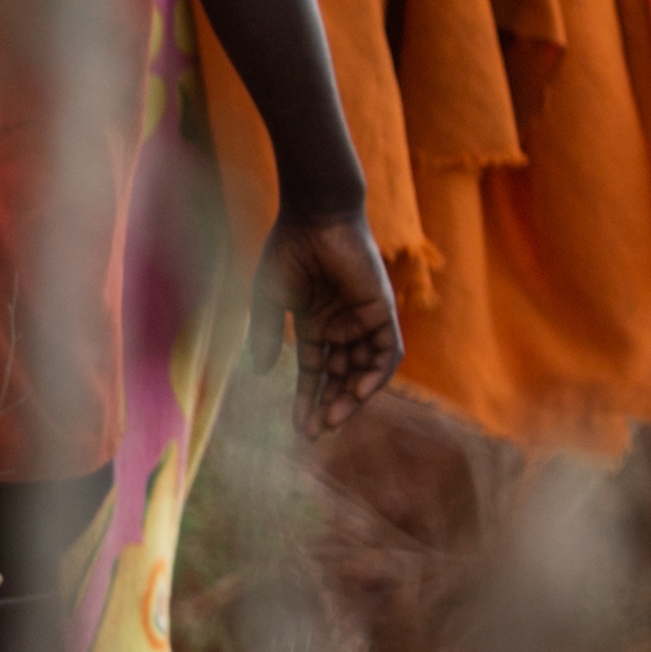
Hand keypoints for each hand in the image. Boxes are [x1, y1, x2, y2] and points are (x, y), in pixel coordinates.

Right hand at [263, 212, 405, 437]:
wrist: (314, 217)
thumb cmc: (289, 251)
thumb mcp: (269, 300)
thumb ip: (267, 336)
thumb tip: (264, 373)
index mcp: (314, 326)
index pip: (314, 374)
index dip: (305, 402)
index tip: (297, 430)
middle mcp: (342, 327)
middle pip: (340, 378)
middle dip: (329, 408)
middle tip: (315, 434)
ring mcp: (363, 320)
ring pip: (364, 371)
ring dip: (350, 399)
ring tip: (331, 421)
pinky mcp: (382, 311)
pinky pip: (387, 352)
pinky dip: (376, 375)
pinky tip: (357, 394)